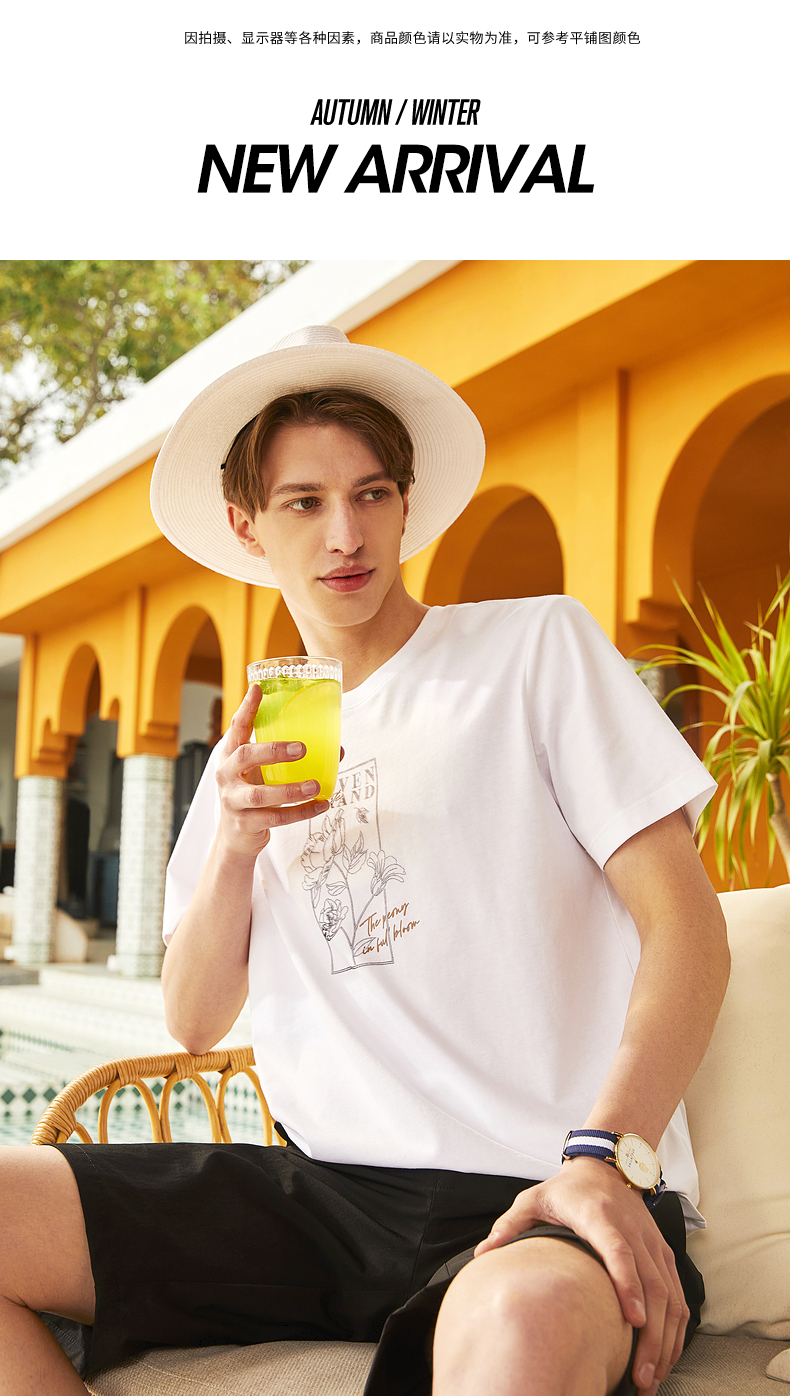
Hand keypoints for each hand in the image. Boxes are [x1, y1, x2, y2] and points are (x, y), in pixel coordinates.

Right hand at [215, 684, 331, 859]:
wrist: (235, 838)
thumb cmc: (252, 795)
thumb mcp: (262, 773)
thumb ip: (287, 759)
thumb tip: (336, 749)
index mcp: (231, 756)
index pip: (237, 727)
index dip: (247, 708)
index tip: (258, 689)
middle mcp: (227, 775)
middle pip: (244, 756)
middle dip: (273, 750)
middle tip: (301, 748)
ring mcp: (233, 801)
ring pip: (260, 794)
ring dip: (290, 790)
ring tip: (315, 786)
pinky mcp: (245, 823)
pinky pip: (275, 818)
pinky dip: (300, 812)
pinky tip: (320, 805)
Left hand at [473, 1157, 687, 1395]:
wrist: (607, 1166)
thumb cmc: (568, 1189)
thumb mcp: (534, 1198)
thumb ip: (510, 1225)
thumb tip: (483, 1254)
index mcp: (599, 1217)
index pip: (619, 1250)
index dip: (628, 1284)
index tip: (634, 1320)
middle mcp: (633, 1231)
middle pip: (652, 1284)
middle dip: (651, 1335)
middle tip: (641, 1377)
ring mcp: (652, 1243)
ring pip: (670, 1295)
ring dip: (665, 1339)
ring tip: (652, 1378)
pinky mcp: (663, 1253)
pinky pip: (677, 1294)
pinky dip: (675, 1329)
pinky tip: (665, 1357)